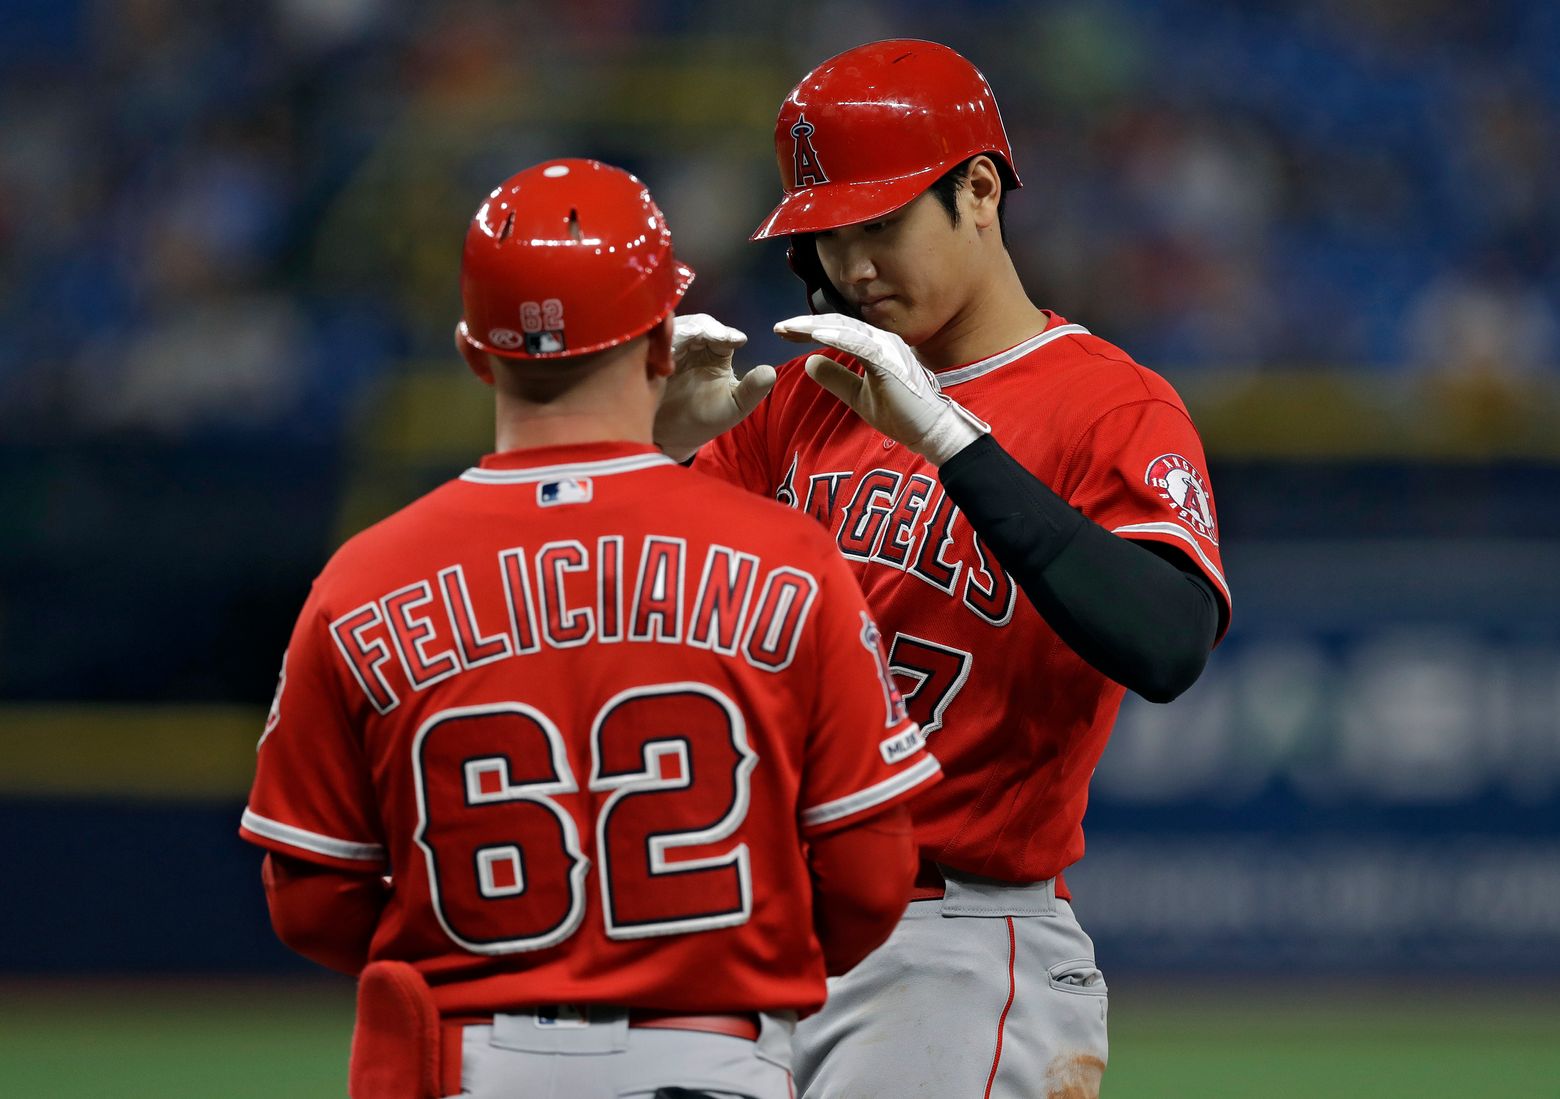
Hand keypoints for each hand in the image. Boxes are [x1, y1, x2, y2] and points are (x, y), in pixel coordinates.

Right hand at [655, 314, 776, 461]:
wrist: (673, 439)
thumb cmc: (703, 420)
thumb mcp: (734, 406)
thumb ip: (753, 390)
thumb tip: (769, 372)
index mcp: (712, 352)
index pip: (719, 333)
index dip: (726, 333)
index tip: (737, 340)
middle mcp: (691, 346)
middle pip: (696, 324)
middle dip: (705, 327)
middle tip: (714, 335)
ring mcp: (668, 350)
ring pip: (674, 329)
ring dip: (683, 330)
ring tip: (692, 336)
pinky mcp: (647, 358)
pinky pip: (652, 342)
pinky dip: (661, 341)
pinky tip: (669, 349)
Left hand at [774, 313, 988, 463]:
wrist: (929, 430)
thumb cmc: (901, 414)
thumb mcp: (857, 396)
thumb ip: (836, 378)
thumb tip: (809, 362)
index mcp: (873, 347)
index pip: (836, 331)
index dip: (809, 329)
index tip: (784, 333)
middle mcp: (880, 341)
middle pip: (837, 324)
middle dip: (806, 325)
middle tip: (779, 327)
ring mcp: (887, 347)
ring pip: (845, 328)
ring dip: (816, 327)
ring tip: (790, 328)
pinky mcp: (890, 359)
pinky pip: (860, 343)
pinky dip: (837, 337)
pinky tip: (815, 335)